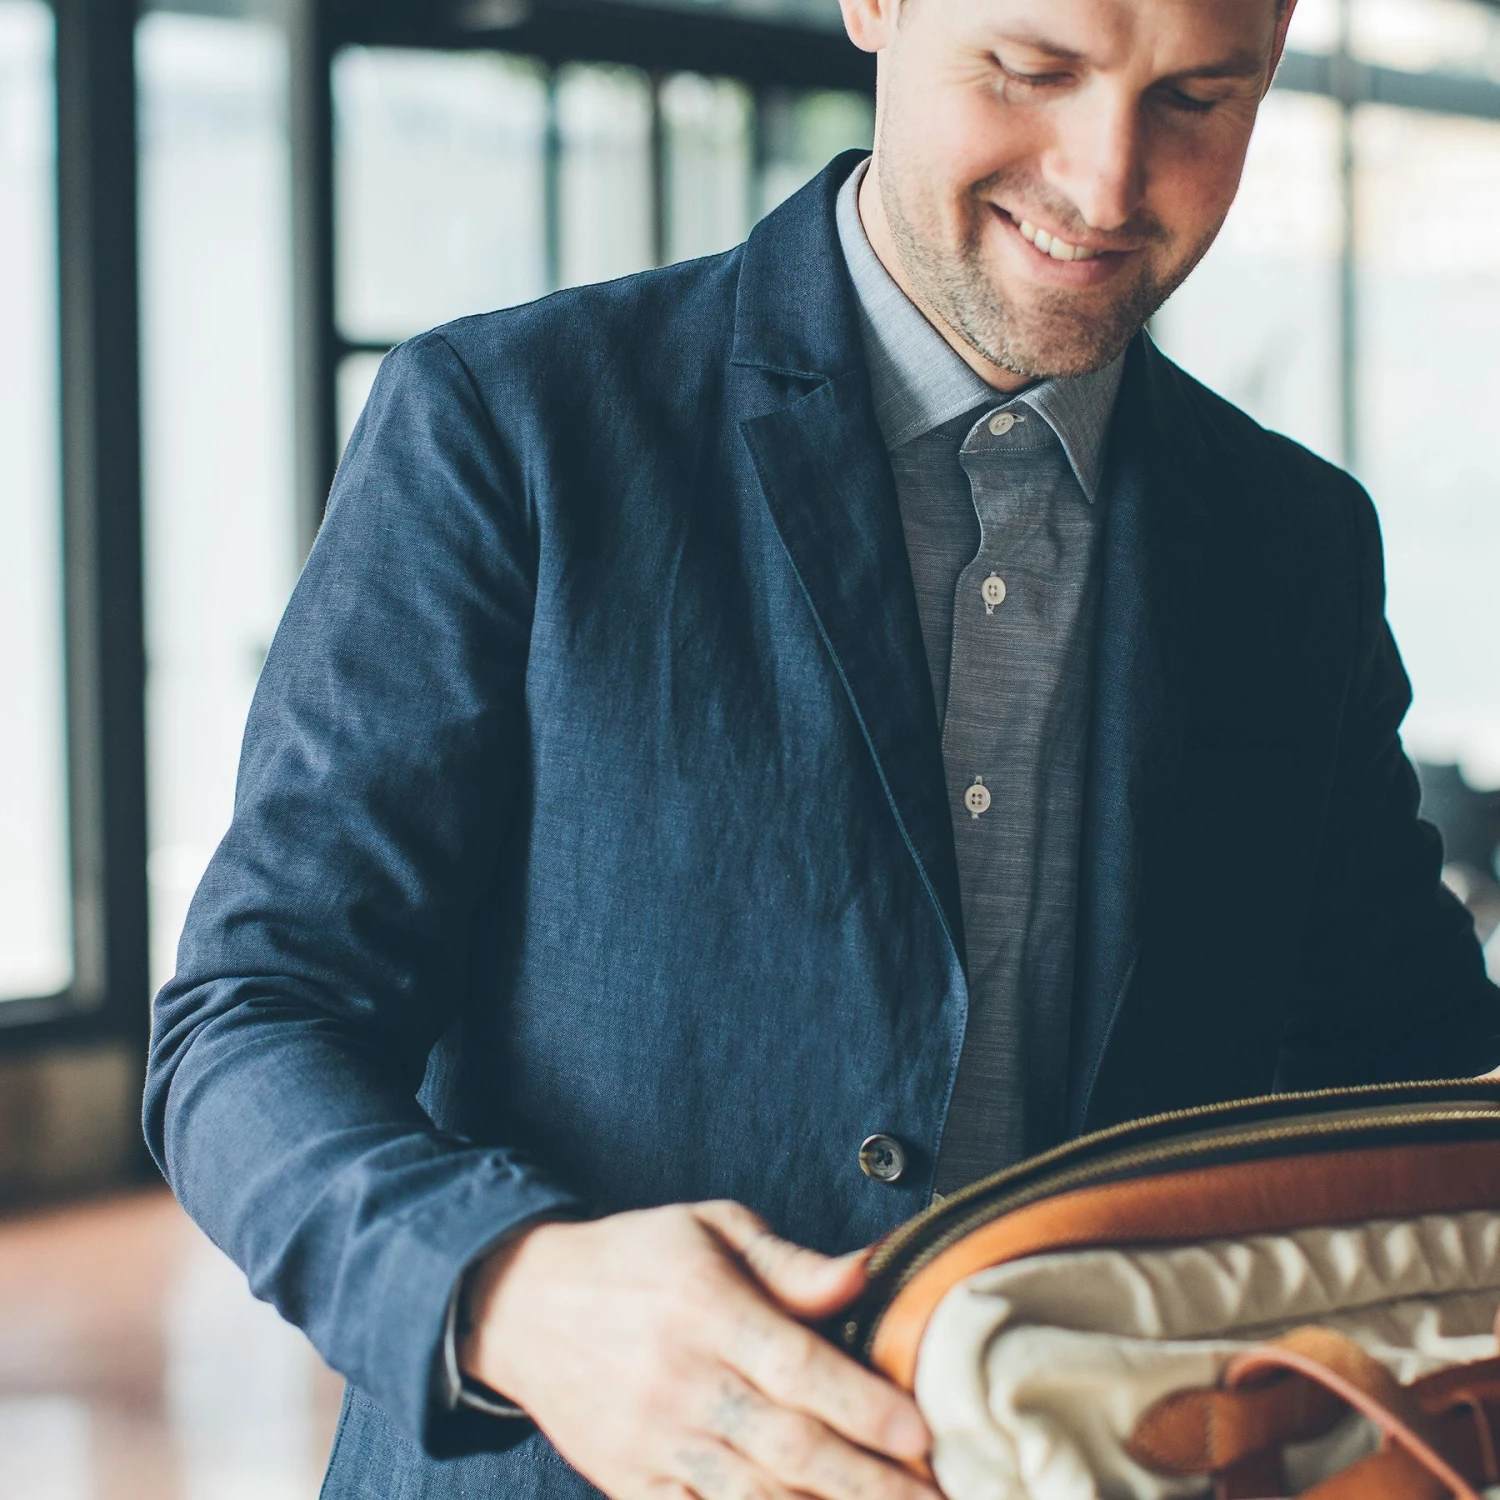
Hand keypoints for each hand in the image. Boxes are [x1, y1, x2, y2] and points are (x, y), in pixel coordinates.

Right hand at [459, 1201, 937, 1499]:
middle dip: (869, 1484)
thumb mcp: (710, 1229)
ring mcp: (654, 1442)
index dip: (863, 1405)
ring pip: (752, 1499)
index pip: (798, 1366)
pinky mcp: (631, 1485)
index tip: (922, 1433)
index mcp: (707, 1308)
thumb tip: (869, 1272)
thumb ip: (790, 1261)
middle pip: (788, 1446)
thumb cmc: (634, 1258)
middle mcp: (682, 1380)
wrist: (524, 1306)